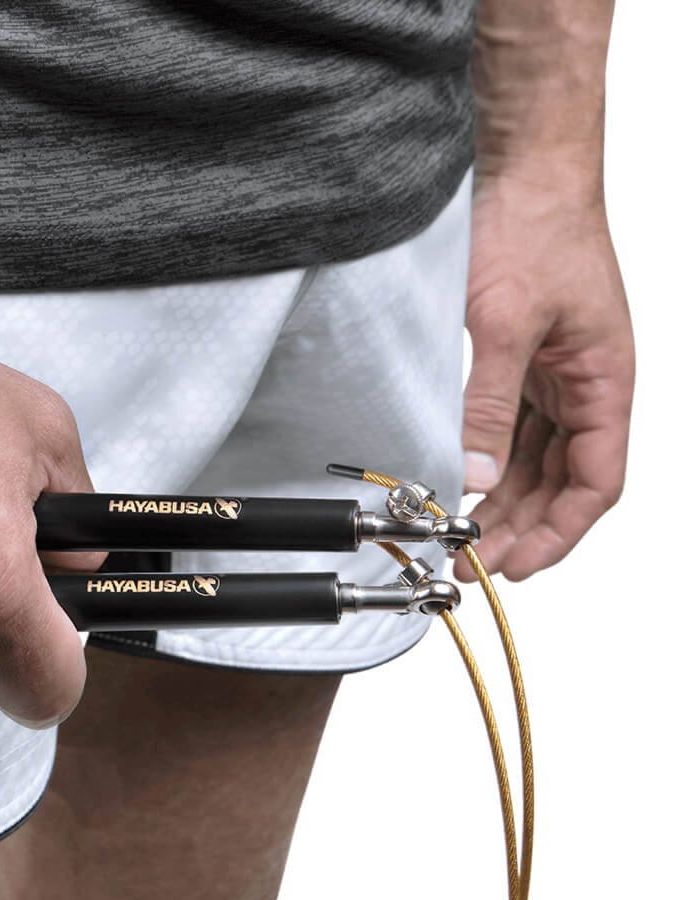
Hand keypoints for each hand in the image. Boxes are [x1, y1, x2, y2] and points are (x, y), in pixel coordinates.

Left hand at [455, 171, 635, 582]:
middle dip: (523, 525)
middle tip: (475, 557)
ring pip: (534, 458)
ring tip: (464, 532)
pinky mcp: (521, 360)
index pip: (596, 481)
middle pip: (561, 479)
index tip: (517, 562)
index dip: (561, 531)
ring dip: (503, 498)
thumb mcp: (507, 322)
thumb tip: (476, 472)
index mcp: (605, 381)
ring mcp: (553, 374)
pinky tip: (463, 479)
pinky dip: (489, 457)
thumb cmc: (535, 227)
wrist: (521, 169)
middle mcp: (584, 385)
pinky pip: (510, 425)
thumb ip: (490, 401)